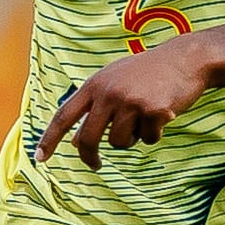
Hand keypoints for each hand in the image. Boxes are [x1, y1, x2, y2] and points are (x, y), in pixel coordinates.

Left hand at [37, 39, 210, 169]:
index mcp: (95, 84)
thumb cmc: (147, 73)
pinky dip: (154, 133)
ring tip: (143, 119)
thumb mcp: (115, 84)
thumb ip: (94, 109)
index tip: (39, 158)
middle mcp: (109, 92)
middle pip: (89, 139)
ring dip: (131, 139)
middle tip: (95, 165)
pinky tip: (162, 114)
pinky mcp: (153, 111)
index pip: (64, 115)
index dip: (49, 138)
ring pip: (120, 142)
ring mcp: (131, 101)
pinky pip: (147, 139)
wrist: (185, 59)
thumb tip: (76, 142)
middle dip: (90, 157)